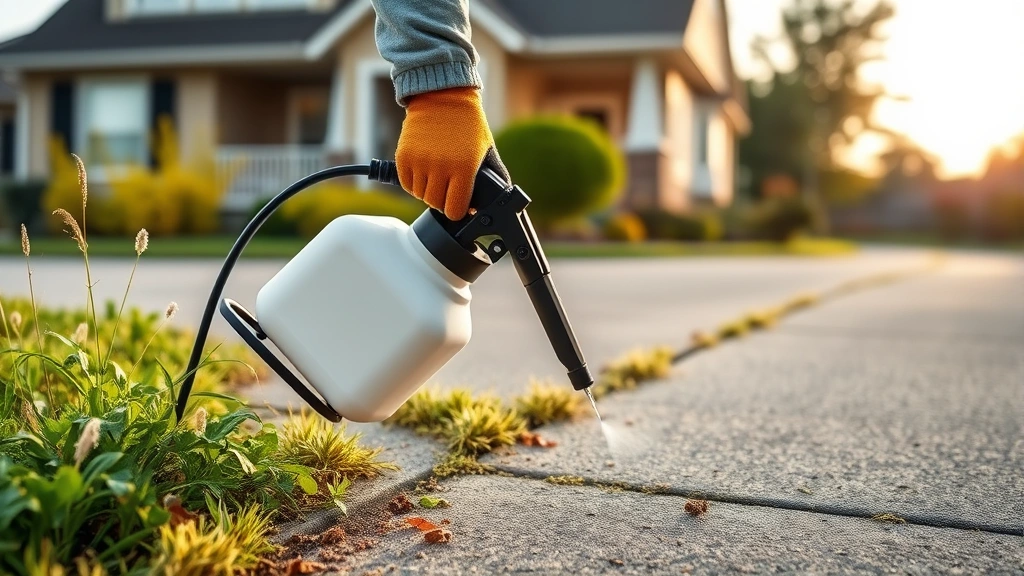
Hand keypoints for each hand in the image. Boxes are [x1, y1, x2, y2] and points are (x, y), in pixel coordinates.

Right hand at [396, 87, 507, 219]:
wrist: (442, 97)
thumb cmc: (467, 125)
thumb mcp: (485, 149)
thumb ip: (493, 176)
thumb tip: (497, 202)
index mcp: (464, 168)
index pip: (454, 210)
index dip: (457, 210)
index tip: (457, 205)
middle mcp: (440, 167)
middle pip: (436, 204)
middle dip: (442, 200)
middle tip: (447, 188)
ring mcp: (420, 162)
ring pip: (420, 196)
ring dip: (428, 191)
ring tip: (435, 177)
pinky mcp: (404, 157)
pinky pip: (406, 184)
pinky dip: (414, 183)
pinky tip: (423, 173)